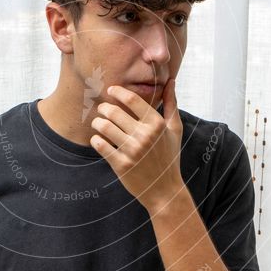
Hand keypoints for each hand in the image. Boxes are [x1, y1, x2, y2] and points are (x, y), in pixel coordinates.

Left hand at [90, 78, 183, 210]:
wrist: (164, 190)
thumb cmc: (169, 157)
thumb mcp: (174, 130)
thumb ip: (171, 104)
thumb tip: (170, 80)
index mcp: (157, 124)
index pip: (131, 99)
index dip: (117, 91)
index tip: (111, 90)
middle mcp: (144, 136)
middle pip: (114, 112)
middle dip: (104, 107)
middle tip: (102, 108)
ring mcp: (132, 151)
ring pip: (104, 127)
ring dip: (97, 122)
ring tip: (98, 123)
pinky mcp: (121, 164)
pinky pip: (100, 145)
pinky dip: (95, 140)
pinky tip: (98, 139)